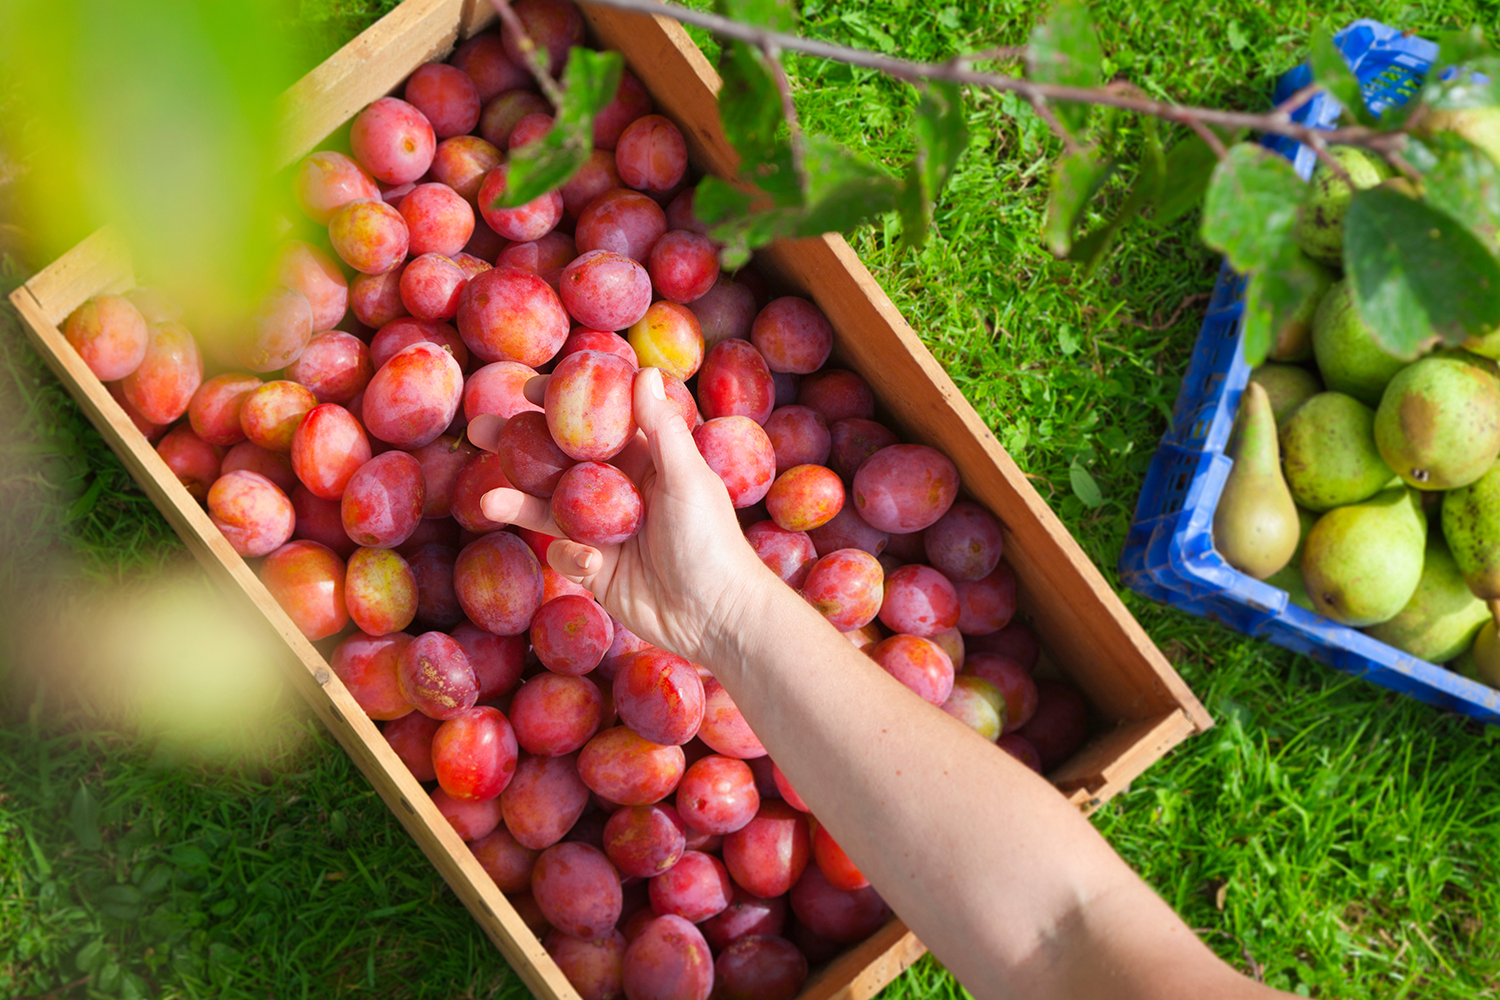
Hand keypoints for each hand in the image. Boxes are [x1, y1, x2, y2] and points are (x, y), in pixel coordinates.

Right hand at [470, 367, 775, 665]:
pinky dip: (570, 556)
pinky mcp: (596, 568)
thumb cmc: (713, 542)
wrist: (716, 616)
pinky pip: (566, 553)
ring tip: (488, 503)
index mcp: (646, 460)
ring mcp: (605, 529)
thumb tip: (643, 373)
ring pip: (550, 507)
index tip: (528, 388)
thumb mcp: (689, 478)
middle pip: (559, 460)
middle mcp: (620, 490)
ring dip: (519, 502)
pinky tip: (591, 564)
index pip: (596, 421)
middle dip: (519, 446)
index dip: (562, 402)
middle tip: (480, 428)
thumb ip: (662, 429)